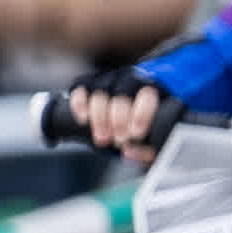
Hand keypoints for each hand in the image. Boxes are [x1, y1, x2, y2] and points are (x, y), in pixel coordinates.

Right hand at [66, 75, 182, 161]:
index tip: (136, 134)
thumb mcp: (151, 141)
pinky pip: (80, 88)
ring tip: (102, 139)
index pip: (148, 94)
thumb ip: (146, 149)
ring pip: (100, 92)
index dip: (142, 114)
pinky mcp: (87, 85)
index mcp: (151, 90)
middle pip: (122, 93)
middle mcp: (128, 80)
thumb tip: (129, 151)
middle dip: (119, 120)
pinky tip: (84, 119)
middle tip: (119, 141)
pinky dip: (80, 103)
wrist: (122, 121)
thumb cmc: (140, 130)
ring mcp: (107, 81)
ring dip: (100, 117)